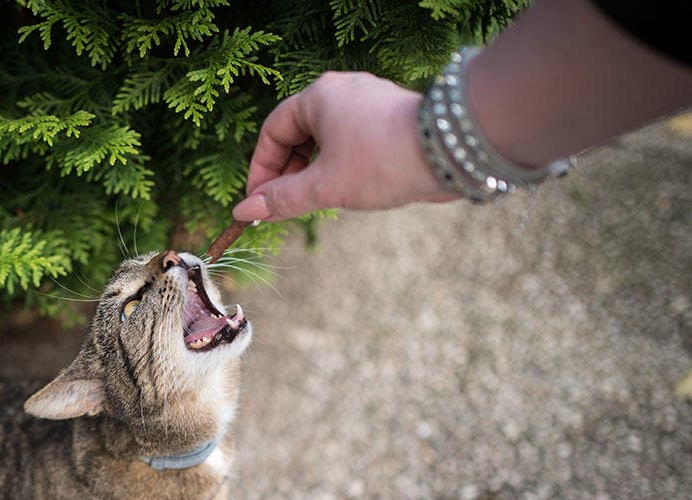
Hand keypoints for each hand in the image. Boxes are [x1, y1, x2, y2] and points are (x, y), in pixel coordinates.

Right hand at [233, 72, 458, 221]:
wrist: (451, 151)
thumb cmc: (383, 161)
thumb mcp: (324, 186)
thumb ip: (282, 199)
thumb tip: (245, 210)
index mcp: (317, 97)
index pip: (273, 132)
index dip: (260, 170)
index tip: (258, 203)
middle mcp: (341, 91)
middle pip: (298, 133)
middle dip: (288, 172)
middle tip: (286, 206)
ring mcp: (368, 102)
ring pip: (326, 139)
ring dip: (314, 171)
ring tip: (316, 201)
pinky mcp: (390, 119)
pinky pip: (351, 141)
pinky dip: (340, 165)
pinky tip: (347, 190)